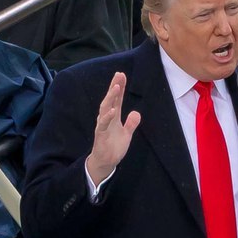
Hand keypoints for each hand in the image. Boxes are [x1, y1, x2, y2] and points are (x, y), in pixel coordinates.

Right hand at [85, 72, 141, 186]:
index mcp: (113, 117)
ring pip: (105, 108)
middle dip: (114, 87)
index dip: (119, 88)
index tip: (122, 75)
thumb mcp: (126, 134)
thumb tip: (136, 113)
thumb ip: (131, 123)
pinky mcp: (101, 134)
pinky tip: (112, 110)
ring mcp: (103, 125)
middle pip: (110, 99)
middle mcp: (107, 118)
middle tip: (119, 75)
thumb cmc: (113, 147)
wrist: (105, 162)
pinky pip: (103, 124)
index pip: (117, 99)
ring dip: (110, 98)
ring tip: (116, 87)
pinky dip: (107, 116)